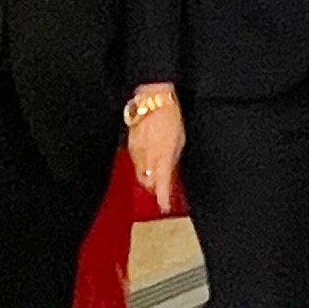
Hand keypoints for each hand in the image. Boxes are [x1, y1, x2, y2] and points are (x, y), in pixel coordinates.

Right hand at [130, 95, 185, 211]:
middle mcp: (147, 157)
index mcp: (162, 156)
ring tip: (156, 174)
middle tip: (162, 188)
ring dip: (148, 178)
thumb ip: (173, 158)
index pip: (161, 183)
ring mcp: (137, 152)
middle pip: (148, 183)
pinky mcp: (130, 146)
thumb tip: (170, 172)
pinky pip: (136, 163)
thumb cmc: (170, 118)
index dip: (161, 198)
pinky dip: (142, 166)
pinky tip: (148, 160)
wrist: (151, 100)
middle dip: (154, 188)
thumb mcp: (179, 140)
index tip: (164, 207)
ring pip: (140, 174)